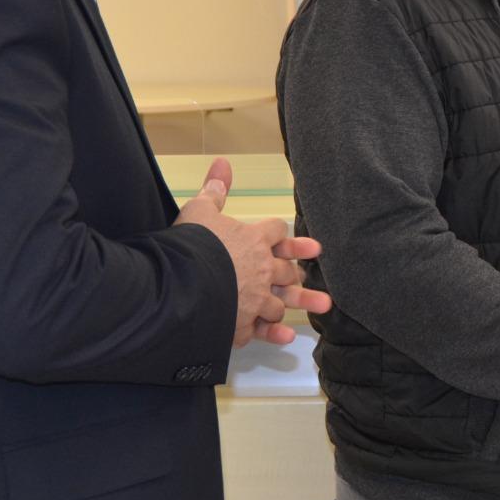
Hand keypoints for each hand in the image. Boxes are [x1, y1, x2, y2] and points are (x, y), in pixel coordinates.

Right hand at [176, 158, 331, 346]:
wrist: (180, 283)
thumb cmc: (191, 244)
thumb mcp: (199, 210)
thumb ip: (214, 190)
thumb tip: (222, 163)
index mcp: (254, 240)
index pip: (278, 234)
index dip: (290, 238)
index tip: (312, 246)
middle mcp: (261, 270)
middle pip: (288, 272)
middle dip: (300, 276)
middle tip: (315, 281)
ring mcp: (255, 298)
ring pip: (282, 302)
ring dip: (298, 304)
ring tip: (320, 307)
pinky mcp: (242, 322)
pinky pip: (262, 329)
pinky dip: (275, 333)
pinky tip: (288, 336)